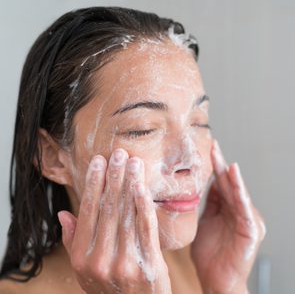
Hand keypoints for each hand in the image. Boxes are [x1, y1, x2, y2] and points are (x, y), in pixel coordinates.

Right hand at [58, 149, 171, 293]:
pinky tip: (143, 186)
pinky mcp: (149, 264)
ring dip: (130, 184)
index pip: (88, 211)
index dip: (93, 184)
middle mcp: (101, 258)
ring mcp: (125, 262)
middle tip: (118, 153)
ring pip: (127, 214)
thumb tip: (64, 214)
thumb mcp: (84, 271)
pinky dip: (144, 204)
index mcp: (82, 257)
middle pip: (108, 208)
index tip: (98, 162)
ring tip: (133, 162)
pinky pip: (146, 228)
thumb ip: (73, 242)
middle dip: (114, 177)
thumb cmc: (109, 288)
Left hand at [191, 140, 265, 293]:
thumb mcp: (204, 222)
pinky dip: (240, 191)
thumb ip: (207, 204)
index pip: (220, 183)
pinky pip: (243, 207)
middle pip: (228, 184)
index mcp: (226, 209)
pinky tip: (234, 176)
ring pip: (237, 192)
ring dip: (230, 175)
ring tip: (221, 157)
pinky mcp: (251, 229)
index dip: (213, 167)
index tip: (206, 149)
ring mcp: (246, 219)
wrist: (216, 280)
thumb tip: (205, 184)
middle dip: (219, 165)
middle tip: (212, 146)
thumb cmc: (209, 254)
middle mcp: (238, 211)